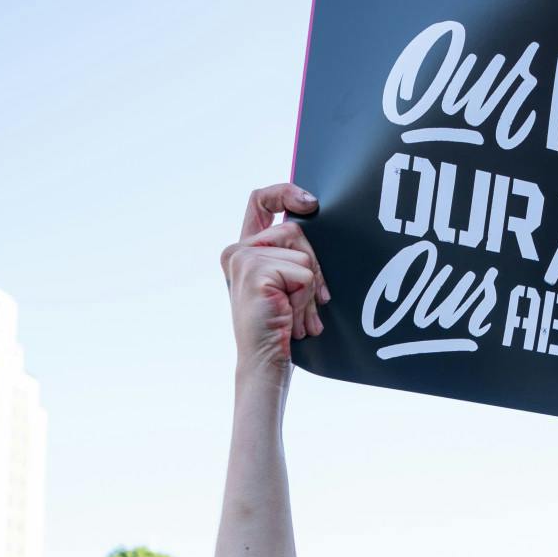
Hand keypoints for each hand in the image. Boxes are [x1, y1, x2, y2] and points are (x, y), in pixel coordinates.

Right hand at [220, 183, 330, 375]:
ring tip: (297, 315)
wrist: (265, 363)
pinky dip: (306, 298)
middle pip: (294, 229)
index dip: (285, 193)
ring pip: (303, 255)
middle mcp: (238, 250)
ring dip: (309, 290)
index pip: (261, 201)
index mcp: (245, 250)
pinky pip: (303, 272)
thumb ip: (294, 255)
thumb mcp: (289, 284)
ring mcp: (243, 258)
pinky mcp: (254, 270)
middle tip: (314, 300)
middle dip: (314, 266)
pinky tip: (291, 318)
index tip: (310, 203)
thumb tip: (319, 224)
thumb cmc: (281, 329)